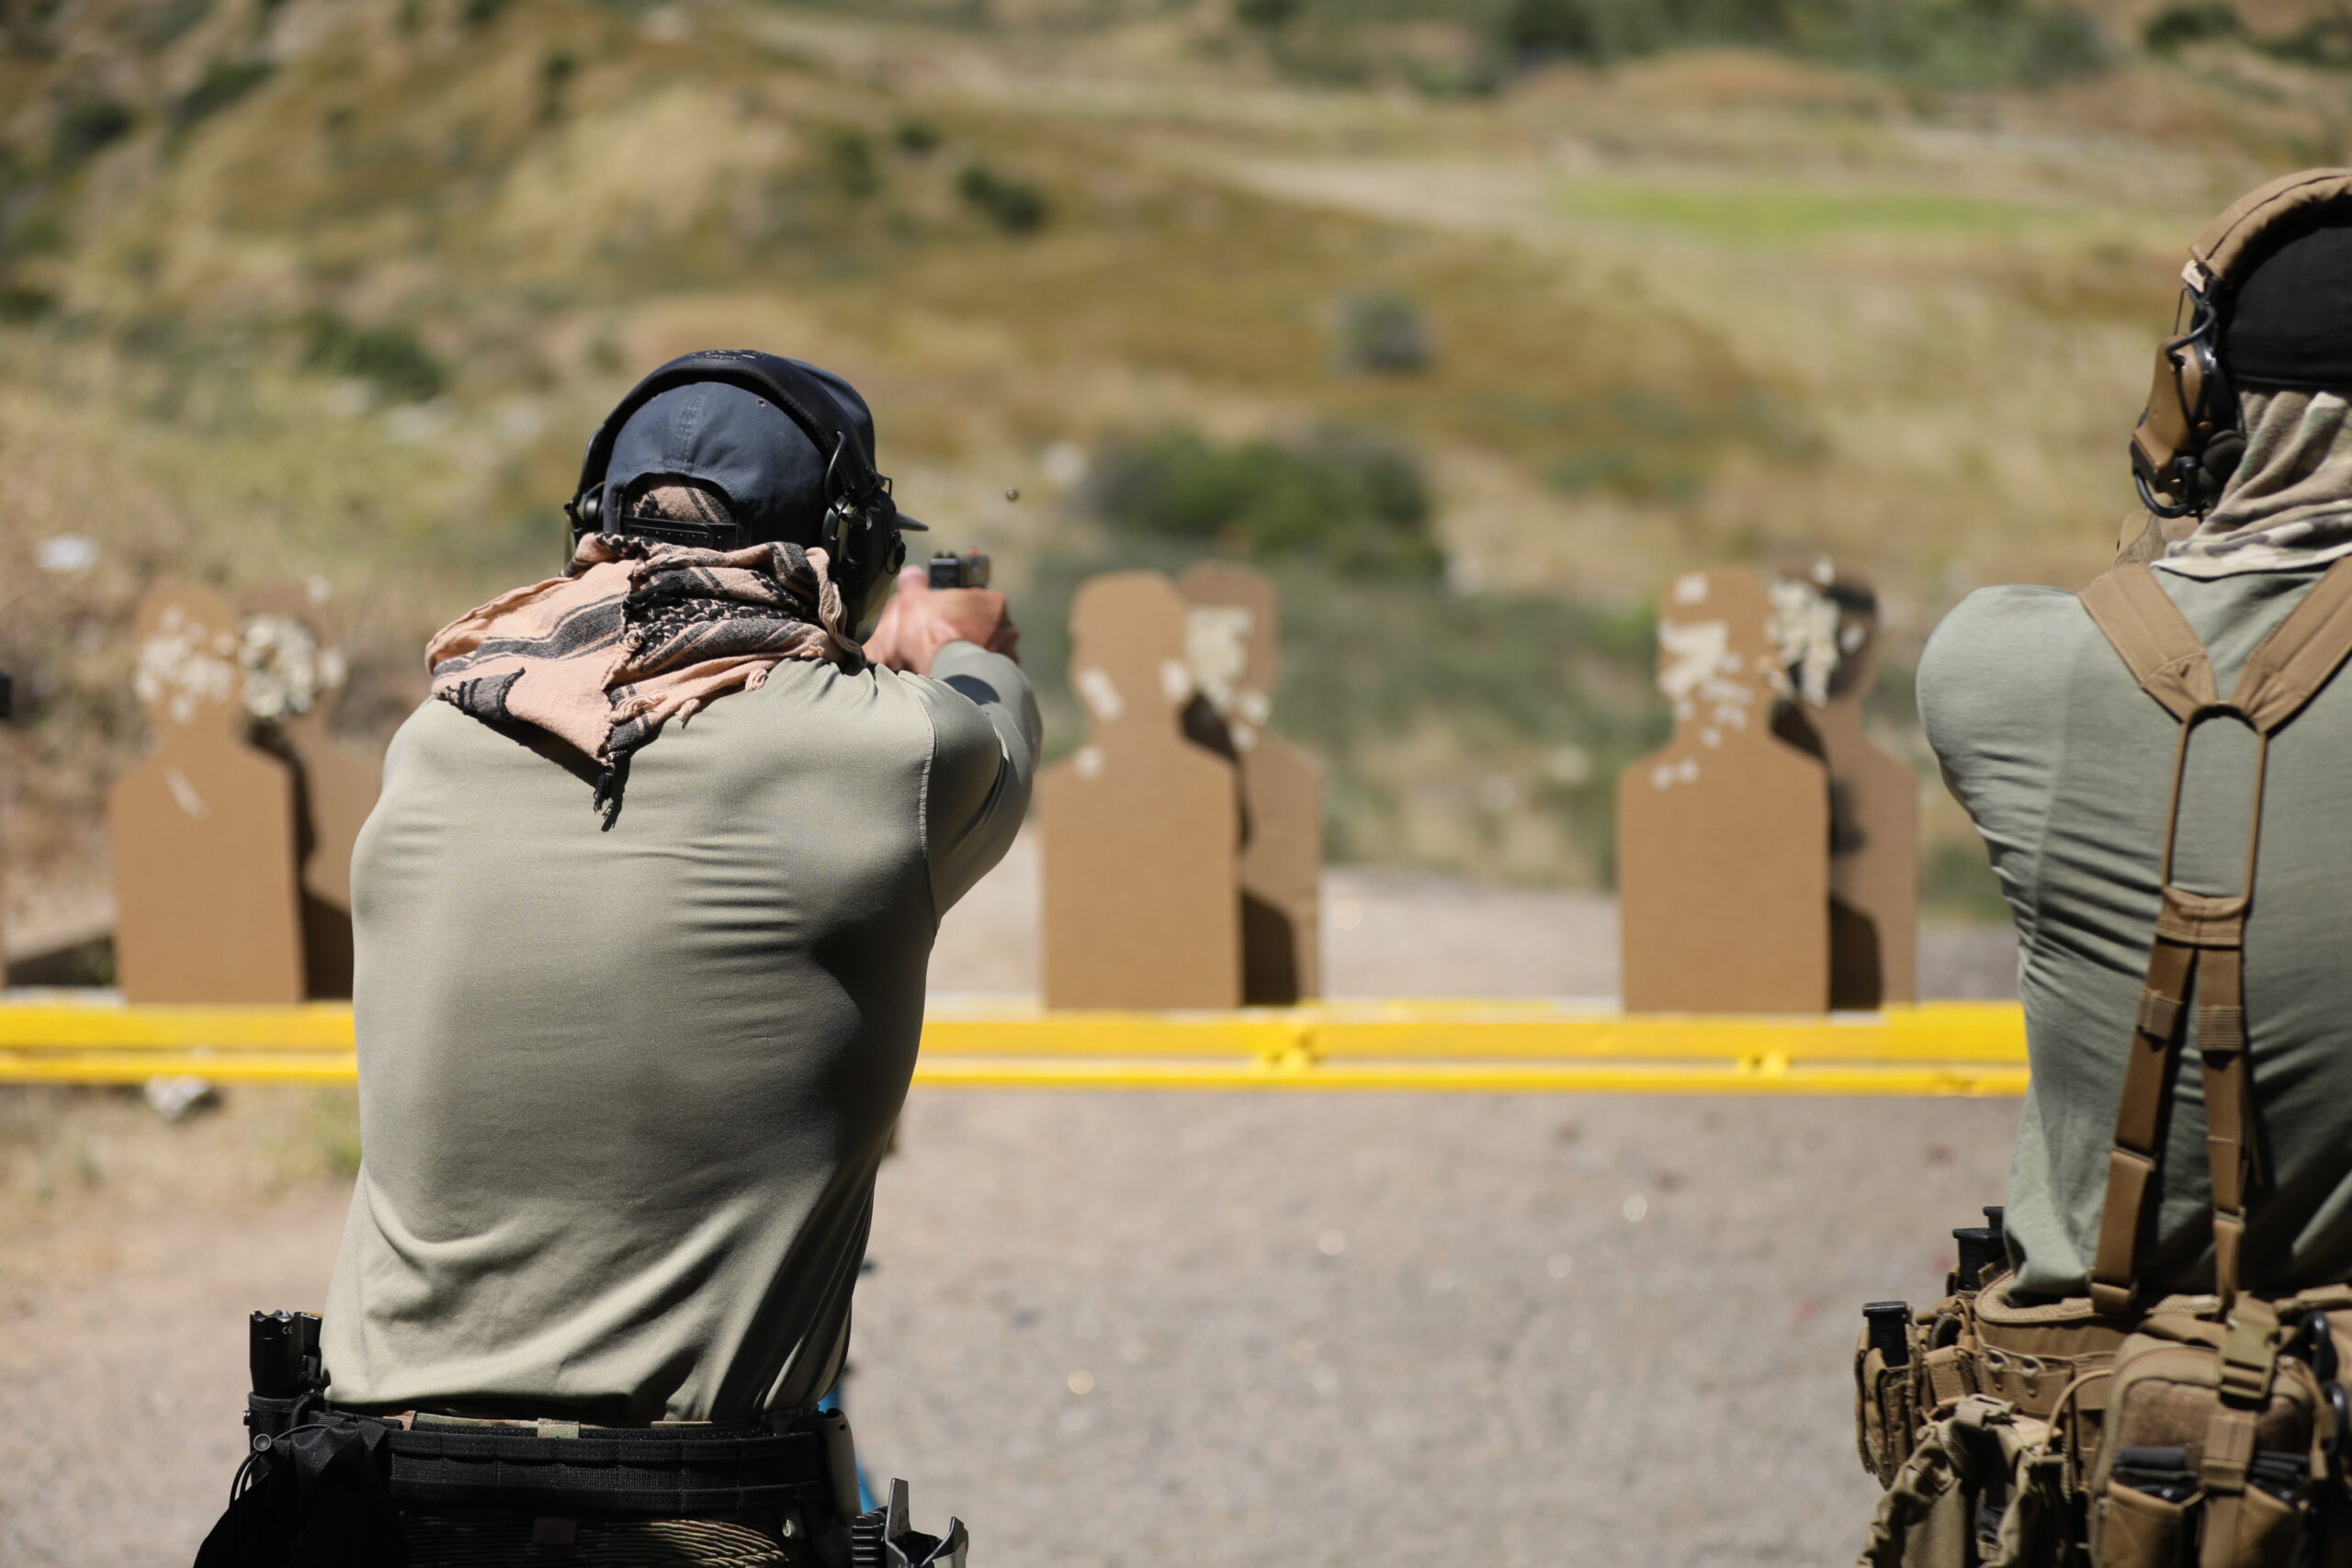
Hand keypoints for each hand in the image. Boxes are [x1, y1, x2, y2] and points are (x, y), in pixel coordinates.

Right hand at [865, 566, 1018, 673]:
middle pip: (983, 625)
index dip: (955, 607)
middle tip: (944, 640)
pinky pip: (991, 673)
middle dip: (966, 631)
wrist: (951, 680)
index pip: (974, 599)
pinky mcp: (1006, 679)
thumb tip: (912, 575)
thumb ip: (913, 583)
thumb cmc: (934, 637)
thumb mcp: (913, 601)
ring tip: (951, 661)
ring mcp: (1009, 654)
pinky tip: (961, 676)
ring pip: (989, 650)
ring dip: (974, 653)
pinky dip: (978, 674)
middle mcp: (1007, 627)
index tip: (942, 616)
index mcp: (991, 602)